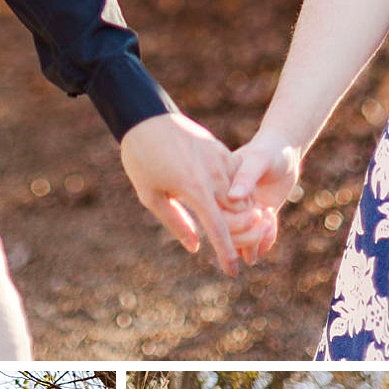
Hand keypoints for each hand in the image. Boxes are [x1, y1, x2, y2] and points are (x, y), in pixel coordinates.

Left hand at [118, 111, 255, 276]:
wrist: (145, 116)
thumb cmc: (142, 159)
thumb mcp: (152, 196)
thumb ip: (176, 222)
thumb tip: (195, 246)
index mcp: (195, 189)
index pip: (220, 229)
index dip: (227, 253)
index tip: (233, 271)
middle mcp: (214, 175)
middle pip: (241, 214)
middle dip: (245, 238)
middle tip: (244, 256)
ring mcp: (221, 160)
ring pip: (243, 196)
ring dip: (246, 217)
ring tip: (245, 235)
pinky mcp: (220, 150)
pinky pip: (238, 177)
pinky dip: (241, 194)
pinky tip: (237, 206)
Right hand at [224, 129, 302, 262]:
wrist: (283, 152)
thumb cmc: (268, 151)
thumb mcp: (258, 160)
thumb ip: (246, 177)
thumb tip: (233, 197)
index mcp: (218, 192)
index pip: (218, 220)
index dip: (237, 224)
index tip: (259, 210)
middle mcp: (225, 207)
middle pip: (228, 237)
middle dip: (249, 236)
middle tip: (266, 217)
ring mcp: (239, 216)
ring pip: (240, 245)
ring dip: (257, 242)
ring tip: (270, 221)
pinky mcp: (253, 221)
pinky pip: (254, 244)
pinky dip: (266, 242)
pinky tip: (272, 222)